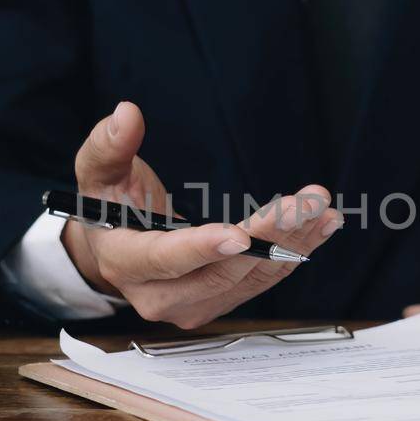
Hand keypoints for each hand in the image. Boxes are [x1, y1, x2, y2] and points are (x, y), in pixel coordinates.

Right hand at [61, 102, 341, 328]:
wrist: (119, 250)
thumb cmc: (110, 207)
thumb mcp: (98, 173)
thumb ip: (109, 146)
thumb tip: (127, 114)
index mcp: (124, 262)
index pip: (164, 259)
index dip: (202, 248)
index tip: (240, 235)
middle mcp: (158, 296)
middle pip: (221, 272)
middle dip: (269, 237)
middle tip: (306, 203)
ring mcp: (192, 306)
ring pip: (250, 279)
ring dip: (292, 243)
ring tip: (320, 207)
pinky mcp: (220, 304)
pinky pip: (262, 282)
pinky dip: (294, 253)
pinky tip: (321, 225)